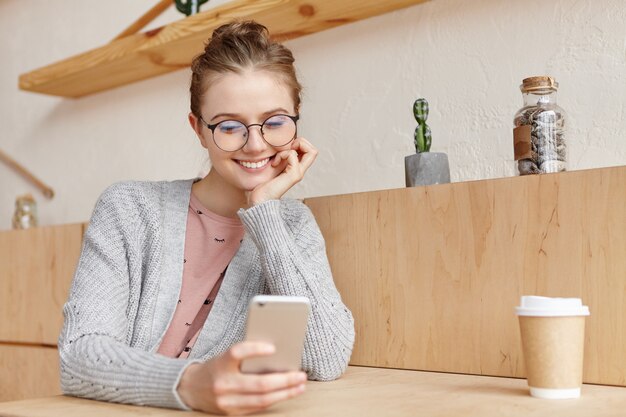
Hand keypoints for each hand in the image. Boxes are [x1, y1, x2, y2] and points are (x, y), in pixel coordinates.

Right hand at [177, 341, 306, 414]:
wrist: (190, 388)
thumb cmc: (214, 367)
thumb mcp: (225, 356)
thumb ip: (245, 355)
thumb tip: (276, 353)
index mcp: (220, 364)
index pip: (237, 353)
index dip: (255, 349)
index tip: (273, 347)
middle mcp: (223, 384)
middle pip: (259, 384)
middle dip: (285, 380)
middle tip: (301, 375)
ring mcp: (227, 401)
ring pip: (262, 399)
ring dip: (285, 393)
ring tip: (299, 386)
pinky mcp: (231, 413)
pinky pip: (258, 407)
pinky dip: (274, 400)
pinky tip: (286, 393)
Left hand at [247, 137, 317, 205]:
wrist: (258, 199)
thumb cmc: (262, 185)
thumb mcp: (272, 166)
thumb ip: (279, 158)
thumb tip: (280, 145)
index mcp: (296, 168)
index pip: (310, 151)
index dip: (300, 143)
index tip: (285, 148)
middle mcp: (300, 171)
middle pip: (314, 151)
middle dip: (301, 142)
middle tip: (286, 149)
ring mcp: (298, 173)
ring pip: (311, 151)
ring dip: (291, 148)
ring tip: (279, 156)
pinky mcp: (294, 175)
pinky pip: (293, 155)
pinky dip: (282, 154)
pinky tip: (274, 163)